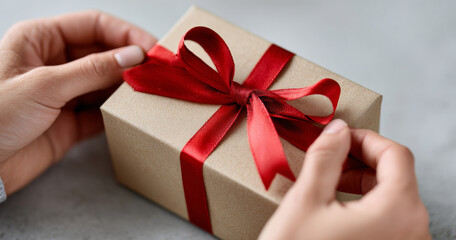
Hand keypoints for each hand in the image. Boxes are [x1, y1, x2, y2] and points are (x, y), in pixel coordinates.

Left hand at [0, 11, 156, 194]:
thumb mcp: (45, 85)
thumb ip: (93, 70)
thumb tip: (133, 56)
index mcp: (41, 40)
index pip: (94, 25)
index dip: (125, 34)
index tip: (151, 49)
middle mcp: (55, 63)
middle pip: (103, 53)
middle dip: (130, 61)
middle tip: (157, 72)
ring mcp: (64, 93)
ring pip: (105, 82)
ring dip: (126, 87)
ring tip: (149, 92)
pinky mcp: (70, 122)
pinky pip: (101, 111)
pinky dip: (118, 112)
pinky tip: (132, 113)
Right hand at [259, 119, 430, 239]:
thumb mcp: (306, 201)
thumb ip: (325, 158)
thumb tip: (337, 129)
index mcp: (398, 211)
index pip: (396, 154)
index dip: (366, 138)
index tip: (341, 137)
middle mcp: (413, 231)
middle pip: (397, 176)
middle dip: (361, 161)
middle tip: (330, 159)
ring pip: (392, 198)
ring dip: (361, 183)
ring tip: (328, 184)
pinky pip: (388, 220)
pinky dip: (365, 206)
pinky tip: (337, 210)